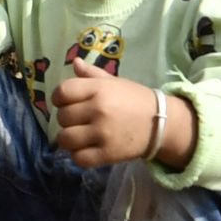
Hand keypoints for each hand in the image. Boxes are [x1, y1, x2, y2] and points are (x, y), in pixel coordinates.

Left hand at [54, 59, 180, 169]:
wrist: (161, 122)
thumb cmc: (134, 99)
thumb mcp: (115, 82)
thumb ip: (92, 74)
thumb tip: (74, 61)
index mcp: (99, 89)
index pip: (62, 92)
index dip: (59, 98)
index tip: (65, 102)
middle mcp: (99, 110)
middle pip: (62, 117)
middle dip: (66, 119)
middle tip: (77, 121)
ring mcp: (103, 133)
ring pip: (66, 139)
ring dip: (69, 139)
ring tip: (78, 136)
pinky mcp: (108, 154)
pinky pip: (79, 158)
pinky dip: (78, 155)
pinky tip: (86, 149)